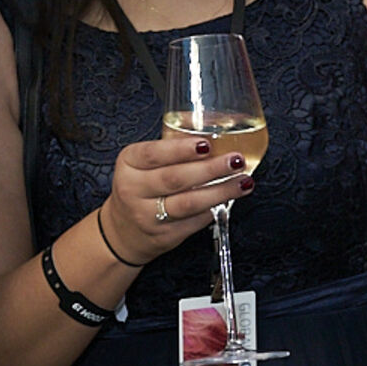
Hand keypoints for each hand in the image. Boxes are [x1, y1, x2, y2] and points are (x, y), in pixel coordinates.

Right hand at [97, 135, 255, 265]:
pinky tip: (230, 199)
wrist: (124, 231)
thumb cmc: (140, 187)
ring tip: (243, 181)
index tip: (206, 144)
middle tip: (235, 160)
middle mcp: (133, 190)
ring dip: (220, 191)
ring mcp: (148, 216)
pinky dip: (216, 209)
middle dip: (210, 169)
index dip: (181, 149)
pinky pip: (195, 221)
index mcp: (129, 164)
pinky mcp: (165, 236)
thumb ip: (172, 147)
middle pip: (175, 178)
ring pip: (189, 203)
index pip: (153, 154)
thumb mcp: (142, 162)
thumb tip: (214, 129)